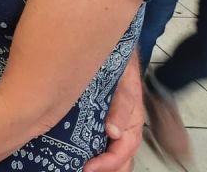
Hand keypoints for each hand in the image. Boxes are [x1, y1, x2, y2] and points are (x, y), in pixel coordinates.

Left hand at [84, 57, 143, 171]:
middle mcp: (122, 126)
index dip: (108, 163)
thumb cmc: (121, 65)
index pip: (124, 151)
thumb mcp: (124, 82)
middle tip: (84, 171)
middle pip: (120, 158)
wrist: (109, 48)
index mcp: (131, 122)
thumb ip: (122, 104)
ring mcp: (111, 123)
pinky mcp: (97, 117)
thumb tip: (114, 131)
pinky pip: (96, 139)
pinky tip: (74, 152)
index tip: (89, 167)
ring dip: (100, 164)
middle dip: (106, 170)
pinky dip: (88, 150)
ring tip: (80, 167)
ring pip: (109, 151)